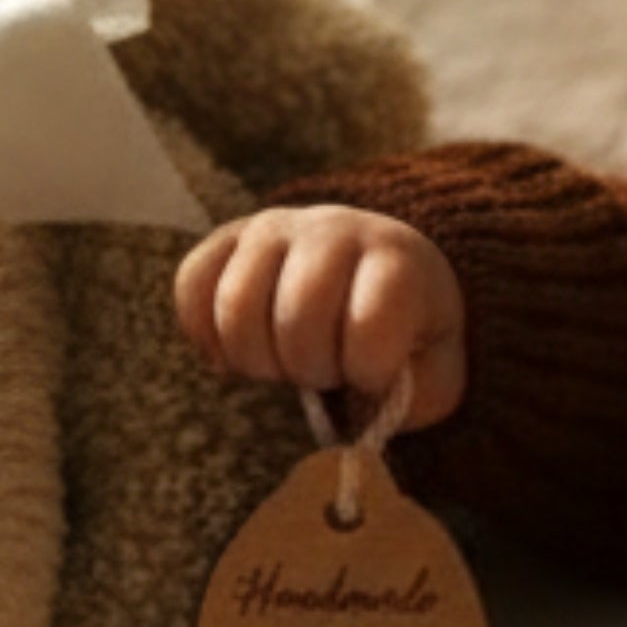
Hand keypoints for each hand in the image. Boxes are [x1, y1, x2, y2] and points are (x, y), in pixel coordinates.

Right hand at [174, 204, 465, 427]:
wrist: (374, 270)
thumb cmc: (404, 333)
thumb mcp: (435, 369)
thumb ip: (418, 392)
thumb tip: (369, 400)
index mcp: (397, 259)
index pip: (371, 325)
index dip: (366, 371)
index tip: (373, 377)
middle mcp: (333, 228)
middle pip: (297, 317)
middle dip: (307, 368)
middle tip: (323, 373)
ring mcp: (273, 227)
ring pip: (236, 306)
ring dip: (255, 358)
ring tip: (282, 363)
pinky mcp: (226, 237)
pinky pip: (191, 284)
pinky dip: (204, 334)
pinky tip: (235, 351)